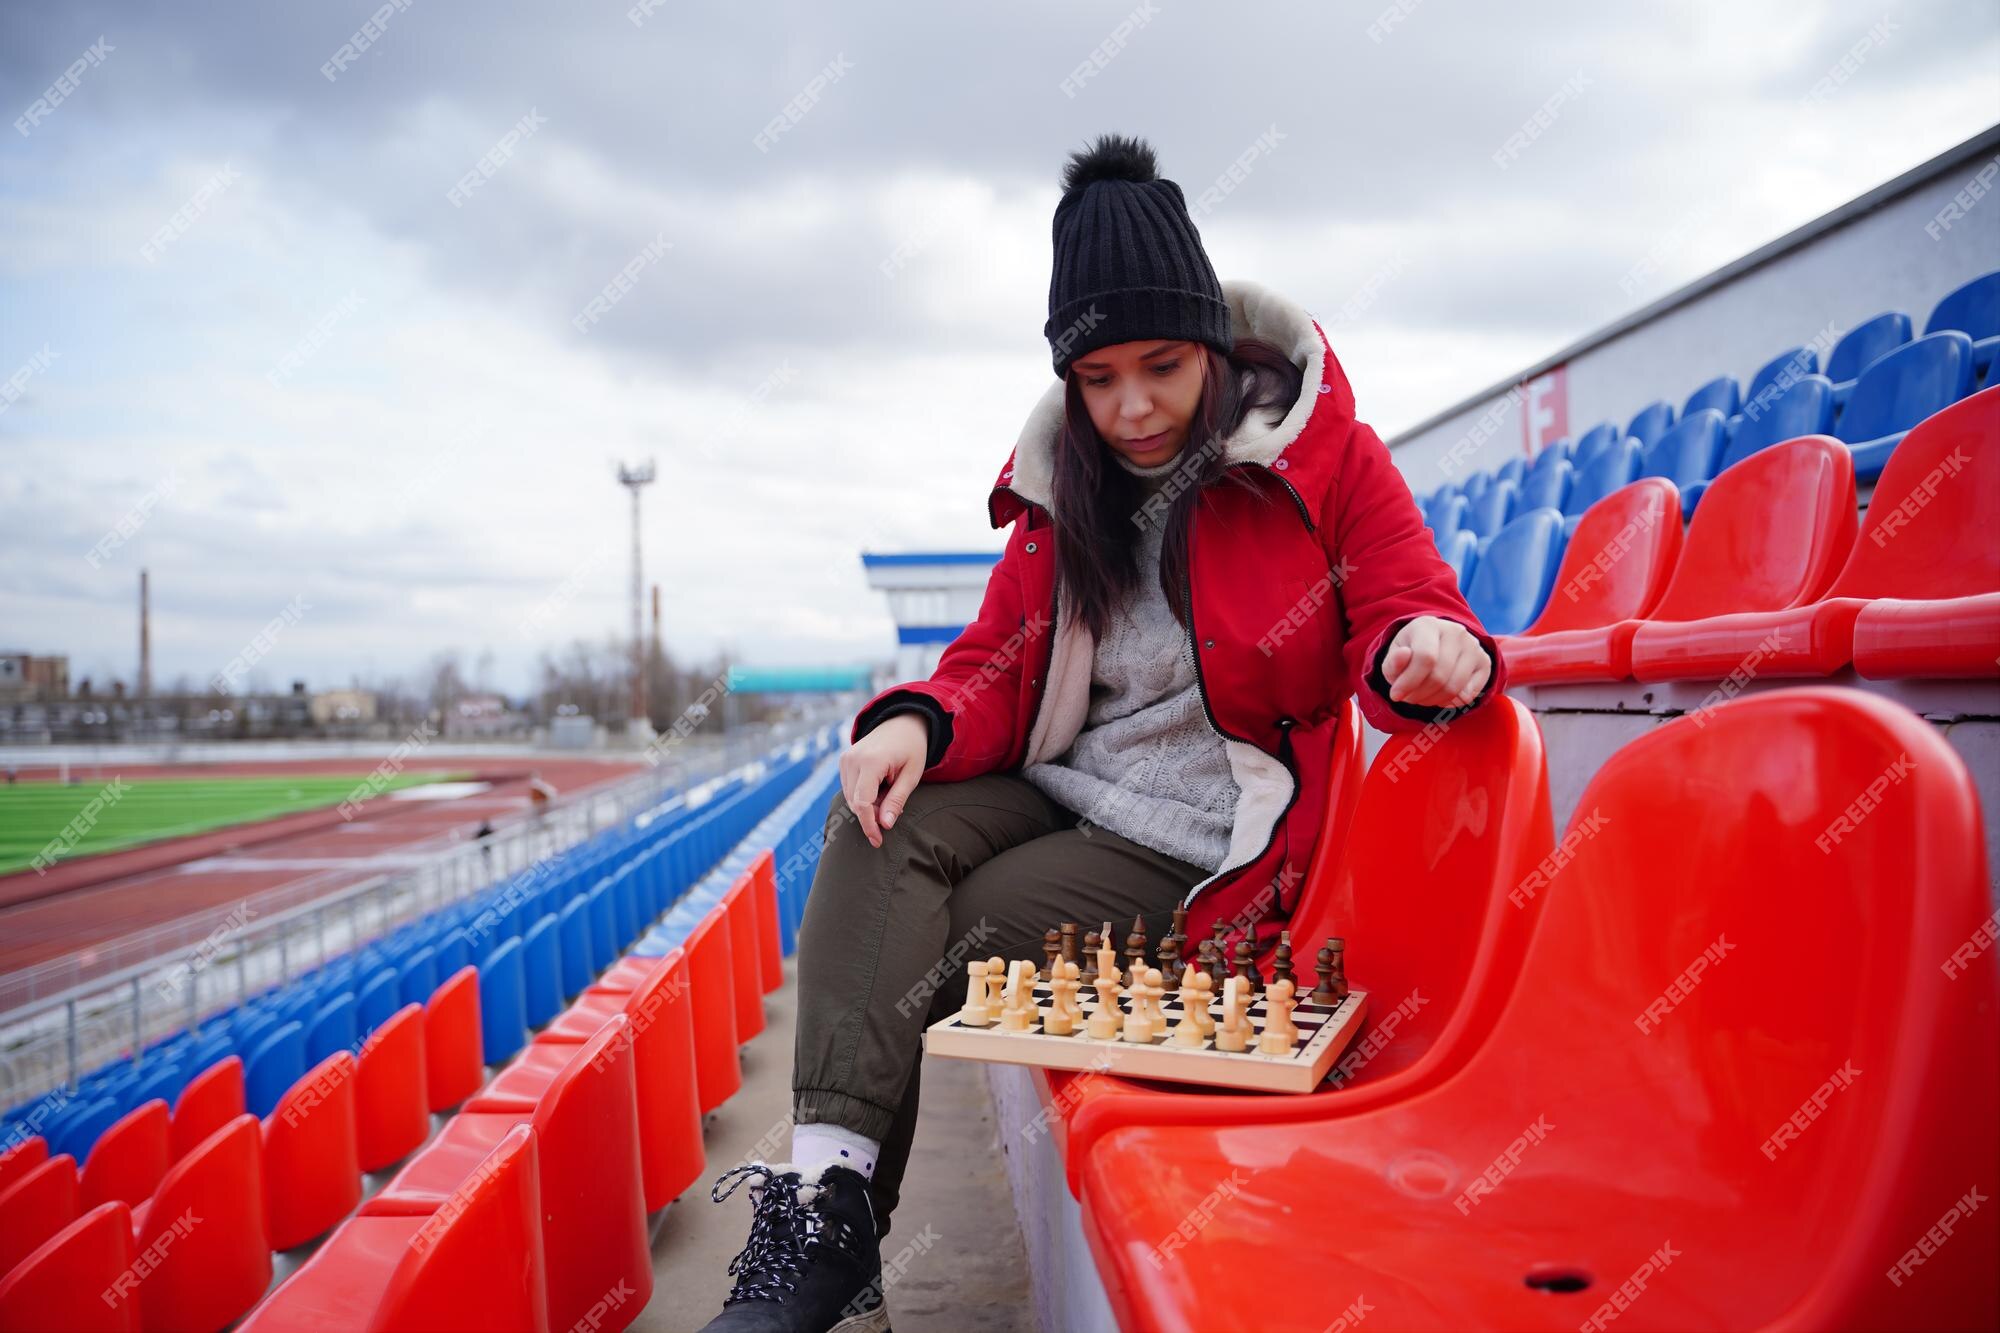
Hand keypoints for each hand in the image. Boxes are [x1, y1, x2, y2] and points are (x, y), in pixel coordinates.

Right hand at [839, 713, 929, 848]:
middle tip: (893, 810)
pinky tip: (879, 788)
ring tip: (889, 793)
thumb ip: (897, 800)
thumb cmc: (912, 749)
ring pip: (850, 798)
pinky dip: (863, 795)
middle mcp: (852, 759)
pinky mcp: (844, 761)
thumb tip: (885, 825)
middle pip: (855, 802)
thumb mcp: (912, 775)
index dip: (869, 825)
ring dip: (868, 805)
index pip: (863, 803)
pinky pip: (849, 788)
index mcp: (871, 761)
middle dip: (872, 815)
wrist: (902, 722)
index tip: (877, 841)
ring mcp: (845, 759)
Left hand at [1381, 616, 1491, 709]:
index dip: (1409, 682)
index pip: (1425, 658)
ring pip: (1454, 688)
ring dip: (1433, 701)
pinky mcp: (1484, 661)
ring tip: (1422, 697)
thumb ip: (1393, 661)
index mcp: (1429, 625)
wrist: (1434, 645)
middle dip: (1419, 695)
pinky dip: (1451, 703)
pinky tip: (1439, 696)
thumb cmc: (1410, 653)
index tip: (1395, 695)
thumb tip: (1403, 655)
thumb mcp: (1394, 657)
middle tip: (1409, 697)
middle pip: (1440, 676)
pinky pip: (1469, 694)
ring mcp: (1473, 646)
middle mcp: (1456, 632)